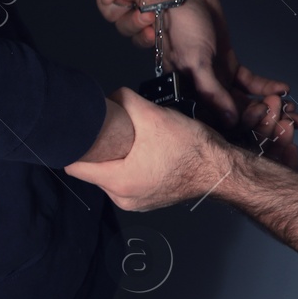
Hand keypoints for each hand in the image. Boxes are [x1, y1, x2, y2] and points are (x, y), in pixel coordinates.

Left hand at [66, 87, 297, 210]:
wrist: (222, 169)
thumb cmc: (192, 148)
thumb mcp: (153, 115)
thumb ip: (125, 101)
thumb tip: (110, 97)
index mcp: (119, 183)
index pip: (75, 167)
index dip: (74, 147)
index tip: (76, 134)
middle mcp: (123, 198)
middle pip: (92, 170)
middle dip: (98, 150)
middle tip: (108, 133)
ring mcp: (136, 201)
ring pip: (110, 174)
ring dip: (115, 157)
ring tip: (129, 142)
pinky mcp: (148, 199)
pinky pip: (127, 179)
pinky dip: (129, 166)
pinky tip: (141, 152)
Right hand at [95, 0, 291, 131]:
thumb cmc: (181, 26)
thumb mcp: (194, 61)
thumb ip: (210, 91)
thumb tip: (228, 119)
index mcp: (187, 91)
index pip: (214, 118)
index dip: (237, 124)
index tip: (259, 124)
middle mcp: (202, 88)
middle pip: (231, 111)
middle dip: (256, 116)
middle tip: (278, 115)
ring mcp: (217, 76)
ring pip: (243, 98)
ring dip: (264, 102)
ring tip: (283, 104)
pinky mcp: (228, 64)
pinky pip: (250, 81)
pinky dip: (266, 86)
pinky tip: (281, 88)